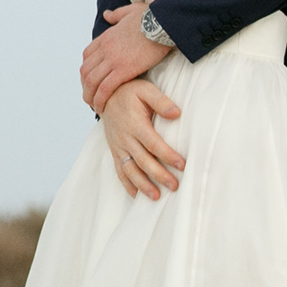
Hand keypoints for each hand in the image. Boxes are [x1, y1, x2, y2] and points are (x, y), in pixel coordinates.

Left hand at [81, 2, 172, 111]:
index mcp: (107, 36)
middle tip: (90, 96)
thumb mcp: (129, 11)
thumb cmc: (152, 17)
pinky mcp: (123, 69)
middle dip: (85, 85)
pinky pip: (105, 88)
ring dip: (89, 96)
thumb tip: (106, 14)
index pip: (88, 56)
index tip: (91, 80)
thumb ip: (116, 14)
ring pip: (92, 81)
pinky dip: (100, 99)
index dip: (87, 70)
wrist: (164, 22)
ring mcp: (113, 59)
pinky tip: (102, 108)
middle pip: (86, 70)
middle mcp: (105, 48)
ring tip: (94, 106)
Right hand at [102, 78, 184, 197]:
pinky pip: (119, 169)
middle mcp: (125, 137)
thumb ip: (161, 101)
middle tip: (175, 186)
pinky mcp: (114, 150)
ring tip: (156, 196)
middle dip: (159, 175)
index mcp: (135, 123)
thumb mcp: (146, 90)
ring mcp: (118, 145)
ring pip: (130, 169)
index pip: (153, 143)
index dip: (167, 155)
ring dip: (143, 184)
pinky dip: (126, 183)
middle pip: (143, 160)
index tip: (182, 165)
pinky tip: (136, 195)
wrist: (104, 93)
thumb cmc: (129, 91)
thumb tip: (177, 113)